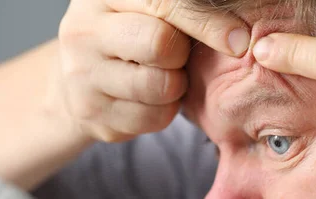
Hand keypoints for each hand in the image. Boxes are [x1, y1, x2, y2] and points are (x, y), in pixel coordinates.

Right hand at [55, 0, 249, 141]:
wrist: (77, 77)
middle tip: (176, 56)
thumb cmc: (126, 34)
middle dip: (182, 55)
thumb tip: (237, 33)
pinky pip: (152, 118)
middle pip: (160, 45)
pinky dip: (164, 110)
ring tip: (162, 75)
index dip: (206, 23)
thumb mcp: (144, 9)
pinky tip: (150, 98)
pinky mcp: (89, 112)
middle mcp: (83, 30)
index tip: (238, 40)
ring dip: (175, 85)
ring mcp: (81, 74)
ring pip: (160, 86)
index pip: (164, 3)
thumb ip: (181, 9)